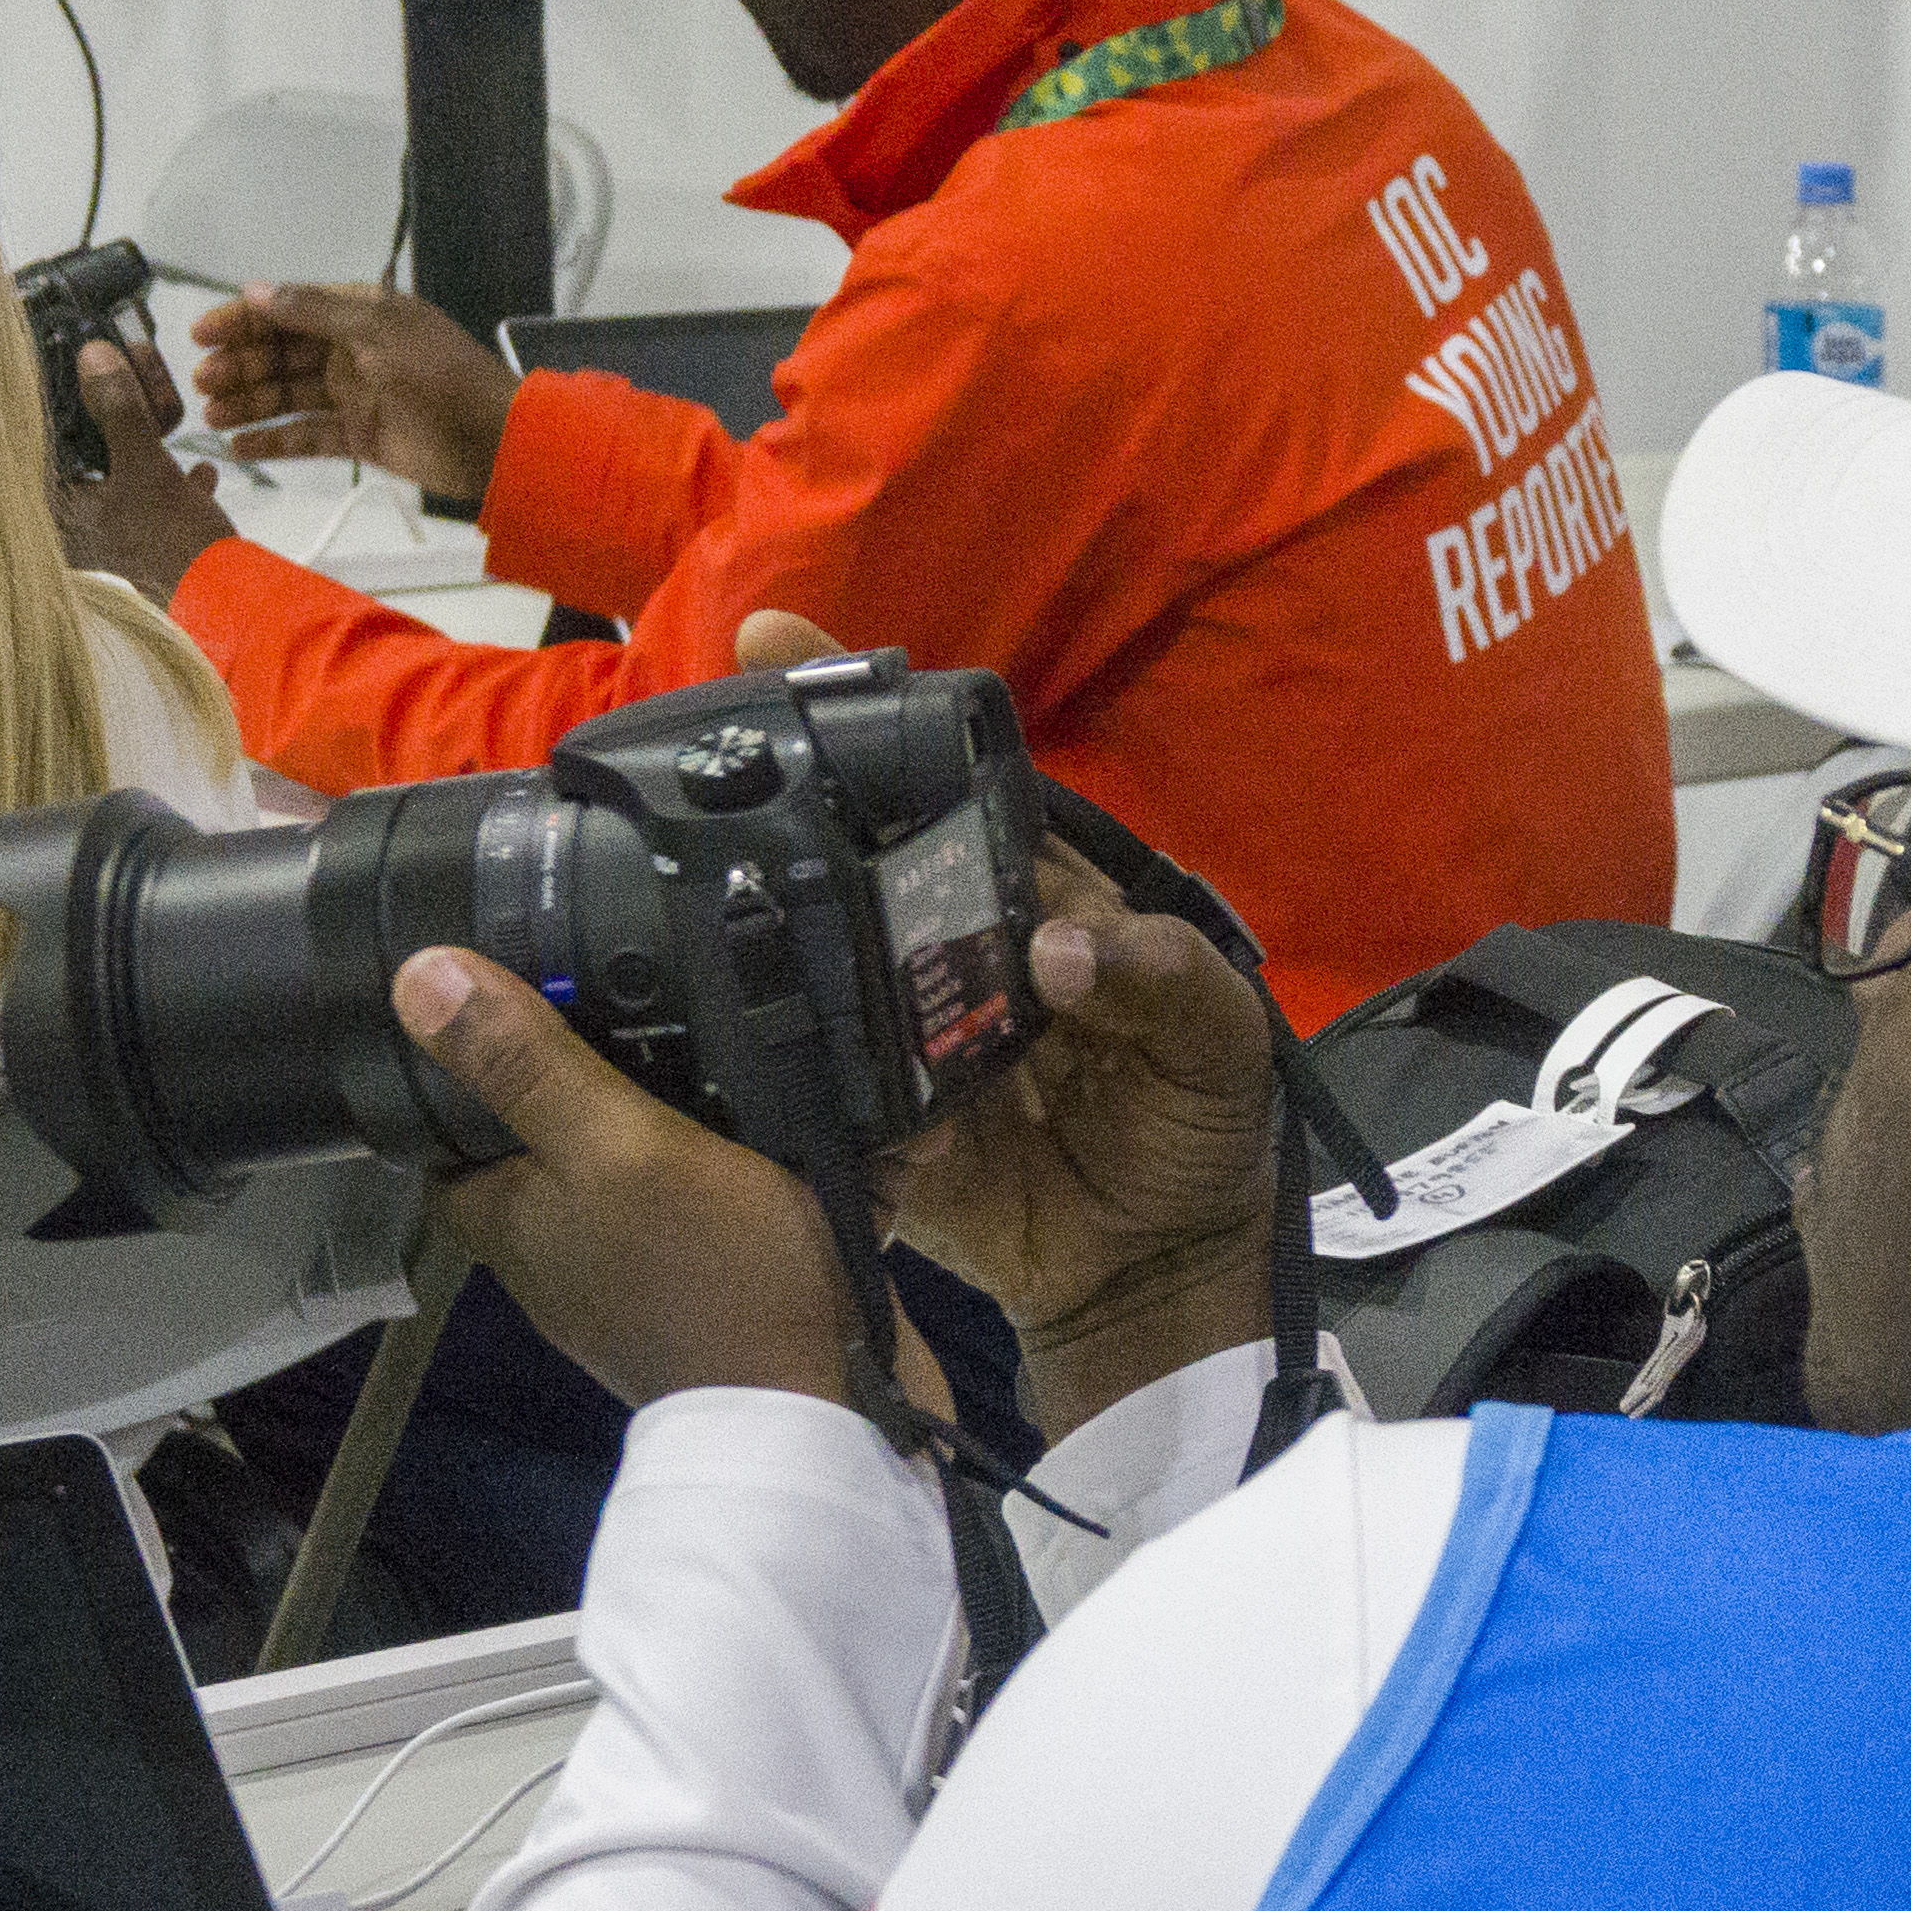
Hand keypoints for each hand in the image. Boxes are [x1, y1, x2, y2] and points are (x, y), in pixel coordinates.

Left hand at [48, 340, 237, 600]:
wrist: (231, 615)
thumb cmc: (177, 547)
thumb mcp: (149, 467)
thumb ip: (119, 410)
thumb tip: (93, 355)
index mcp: (54, 512)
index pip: (39, 442)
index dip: (62, 402)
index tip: (85, 374)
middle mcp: (68, 535)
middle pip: (80, 460)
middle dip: (114, 425)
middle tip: (139, 396)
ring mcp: (105, 551)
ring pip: (117, 486)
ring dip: (147, 454)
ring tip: (175, 433)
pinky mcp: (141, 563)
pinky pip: (145, 514)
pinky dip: (169, 491)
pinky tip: (198, 475)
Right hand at [190, 281, 517, 505]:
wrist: (497, 442)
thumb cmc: (443, 376)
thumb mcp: (379, 330)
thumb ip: (315, 310)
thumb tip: (256, 289)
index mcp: (360, 314)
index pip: (288, 311)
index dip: (242, 320)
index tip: (201, 334)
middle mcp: (353, 350)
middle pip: (282, 355)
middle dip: (240, 366)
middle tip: (201, 382)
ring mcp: (357, 395)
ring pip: (289, 395)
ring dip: (249, 403)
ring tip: (211, 415)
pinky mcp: (362, 437)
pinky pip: (309, 436)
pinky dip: (276, 441)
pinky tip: (240, 446)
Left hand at [397, 947, 862, 1411]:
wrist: (825, 1409)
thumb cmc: (711, 1283)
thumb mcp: (620, 1147)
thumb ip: (527, 1065)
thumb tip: (417, 976)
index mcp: (513, 1214)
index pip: (448, 1127)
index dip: (468, 1061)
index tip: (518, 1000)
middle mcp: (570, 1243)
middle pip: (570, 1132)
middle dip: (630, 1069)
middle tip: (675, 1003)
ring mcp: (657, 1268)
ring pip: (680, 1159)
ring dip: (739, 1113)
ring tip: (789, 1057)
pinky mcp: (736, 1282)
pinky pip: (758, 1202)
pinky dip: (803, 1167)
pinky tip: (854, 1133)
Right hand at [726, 607, 1270, 1434]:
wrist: (1157, 1270)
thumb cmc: (1198, 1126)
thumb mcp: (1218, 1037)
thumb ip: (1164, 975)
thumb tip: (1056, 950)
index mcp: (1028, 896)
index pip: (947, 788)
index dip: (866, 716)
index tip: (782, 639)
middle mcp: (945, 947)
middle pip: (850, 855)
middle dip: (774, 797)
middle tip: (693, 753)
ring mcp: (894, 1030)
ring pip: (807, 955)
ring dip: (759, 931)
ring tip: (698, 892)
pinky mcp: (863, 1120)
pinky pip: (804, 1084)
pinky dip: (782, 1072)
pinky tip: (742, 1040)